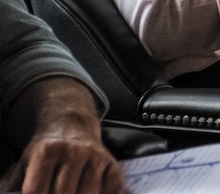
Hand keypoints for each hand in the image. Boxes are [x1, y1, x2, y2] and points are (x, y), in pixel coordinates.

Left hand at [0, 129, 121, 193]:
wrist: (72, 127)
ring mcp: (95, 157)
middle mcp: (73, 151)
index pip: (36, 191)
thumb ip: (13, 185)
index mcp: (47, 152)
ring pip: (88, 193)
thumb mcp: (25, 163)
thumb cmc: (46, 153)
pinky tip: (92, 191)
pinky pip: (111, 188)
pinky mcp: (111, 163)